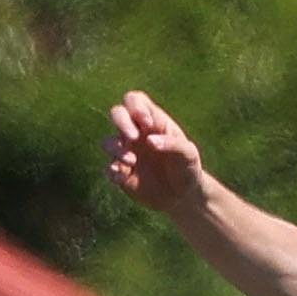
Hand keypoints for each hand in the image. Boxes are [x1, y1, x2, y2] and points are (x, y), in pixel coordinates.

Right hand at [106, 90, 204, 214]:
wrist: (182, 195)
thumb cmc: (187, 167)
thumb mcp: (188, 153)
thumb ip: (172, 143)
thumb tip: (149, 140)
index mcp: (152, 121)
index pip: (135, 100)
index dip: (135, 107)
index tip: (147, 123)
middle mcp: (136, 133)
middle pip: (116, 113)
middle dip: (121, 121)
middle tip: (133, 137)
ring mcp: (127, 152)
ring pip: (107, 141)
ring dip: (115, 148)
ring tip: (132, 161)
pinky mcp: (122, 173)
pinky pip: (108, 168)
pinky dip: (112, 171)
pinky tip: (124, 177)